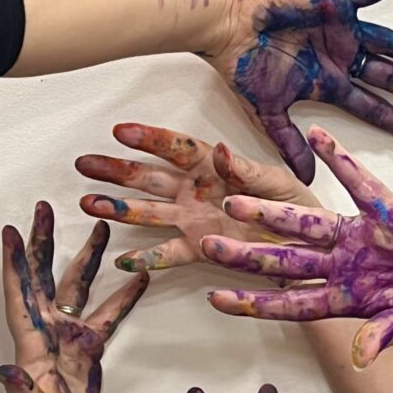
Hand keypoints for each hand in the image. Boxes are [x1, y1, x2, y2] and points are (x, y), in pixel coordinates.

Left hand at [0, 202, 147, 392]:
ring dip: (87, 258)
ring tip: (101, 227)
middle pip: (45, 277)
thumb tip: (5, 368)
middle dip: (44, 243)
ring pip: (77, 288)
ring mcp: (70, 337)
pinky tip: (139, 276)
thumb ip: (21, 390)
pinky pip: (108, 315)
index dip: (15, 265)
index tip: (11, 231)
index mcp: (31, 343)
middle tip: (44, 208)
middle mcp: (48, 332)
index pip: (20, 296)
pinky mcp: (90, 348)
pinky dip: (123, 296)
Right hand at [76, 124, 317, 271]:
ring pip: (149, 212)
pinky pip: (169, 253)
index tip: (121, 131)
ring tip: (88, 203)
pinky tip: (124, 260)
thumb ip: (248, 171)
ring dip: (119, 209)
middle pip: (150, 178)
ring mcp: (193, 219)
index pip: (177, 148)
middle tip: (84, 162)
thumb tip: (222, 152)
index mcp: (215, 166)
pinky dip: (148, 258)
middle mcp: (196, 190)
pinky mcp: (199, 248)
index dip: (150, 139)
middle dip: (117, 170)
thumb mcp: (278, 184)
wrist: (308, 246)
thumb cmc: (295, 207)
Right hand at [203, 0, 392, 183]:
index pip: (370, 107)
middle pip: (389, 78)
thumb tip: (306, 180)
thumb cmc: (241, 65)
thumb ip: (290, 144)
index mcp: (325, 82)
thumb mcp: (268, 113)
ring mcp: (340, 29)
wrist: (226, 26)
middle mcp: (339, 56)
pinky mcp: (336, 1)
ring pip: (391, 44)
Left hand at [203, 126, 392, 366]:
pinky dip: (340, 159)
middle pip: (284, 260)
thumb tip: (359, 356)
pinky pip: (358, 181)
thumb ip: (385, 335)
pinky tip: (317, 138)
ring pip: (305, 224)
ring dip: (270, 214)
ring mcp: (360, 235)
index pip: (290, 302)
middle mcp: (344, 264)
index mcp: (347, 296)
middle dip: (246, 256)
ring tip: (234, 201)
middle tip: (205, 246)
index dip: (254, 303)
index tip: (216, 300)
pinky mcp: (385, 209)